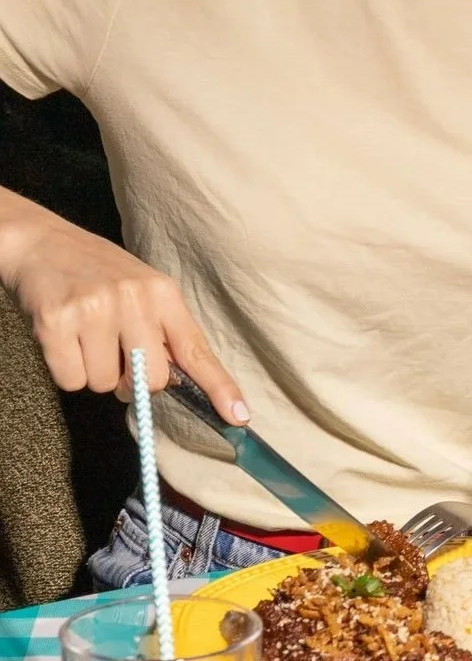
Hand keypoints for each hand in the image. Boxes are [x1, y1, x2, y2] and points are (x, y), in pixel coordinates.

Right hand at [0, 202, 247, 422]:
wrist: (44, 244)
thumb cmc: (98, 274)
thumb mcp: (143, 290)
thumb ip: (163, 331)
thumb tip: (176, 382)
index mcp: (163, 293)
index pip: (196, 348)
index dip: (219, 386)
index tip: (239, 416)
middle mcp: (134, 299)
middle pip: (151, 381)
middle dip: (131, 382)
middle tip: (114, 354)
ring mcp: (96, 309)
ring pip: (104, 385)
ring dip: (93, 371)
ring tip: (85, 336)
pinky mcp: (58, 322)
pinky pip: (71, 380)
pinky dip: (66, 370)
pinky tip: (64, 338)